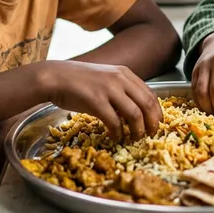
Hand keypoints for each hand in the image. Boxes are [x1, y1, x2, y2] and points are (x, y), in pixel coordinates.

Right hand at [41, 60, 162, 141]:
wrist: (55, 77)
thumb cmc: (79, 80)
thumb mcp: (105, 78)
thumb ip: (121, 90)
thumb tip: (135, 110)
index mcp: (125, 73)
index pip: (150, 94)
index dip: (157, 111)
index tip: (158, 124)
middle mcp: (120, 79)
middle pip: (147, 104)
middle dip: (152, 122)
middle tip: (151, 135)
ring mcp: (109, 89)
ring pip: (134, 114)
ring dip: (137, 130)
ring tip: (134, 139)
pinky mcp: (96, 100)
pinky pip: (114, 121)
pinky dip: (118, 132)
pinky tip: (115, 137)